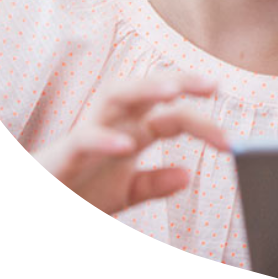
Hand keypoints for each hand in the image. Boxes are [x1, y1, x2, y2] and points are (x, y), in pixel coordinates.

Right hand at [33, 75, 228, 215]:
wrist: (47, 198)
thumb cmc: (80, 191)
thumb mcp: (125, 192)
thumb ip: (154, 183)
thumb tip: (187, 177)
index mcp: (134, 130)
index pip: (175, 117)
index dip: (204, 125)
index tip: (230, 142)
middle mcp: (115, 122)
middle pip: (149, 88)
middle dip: (180, 79)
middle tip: (212, 84)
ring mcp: (89, 132)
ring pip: (116, 94)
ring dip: (144, 88)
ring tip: (172, 91)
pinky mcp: (65, 152)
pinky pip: (85, 137)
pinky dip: (106, 139)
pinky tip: (126, 145)